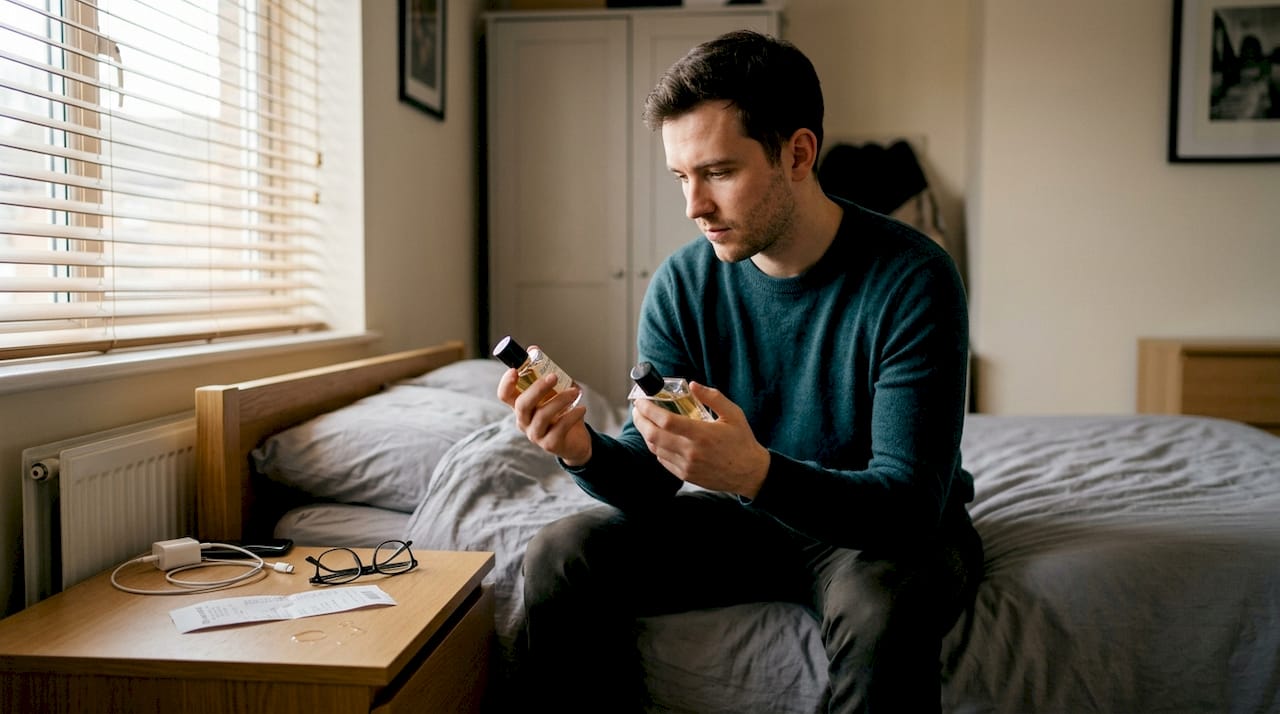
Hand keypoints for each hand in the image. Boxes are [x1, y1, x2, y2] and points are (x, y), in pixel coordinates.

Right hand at [497, 368, 592, 466]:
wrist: (576, 441)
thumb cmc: (562, 413)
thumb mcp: (553, 392)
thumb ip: (544, 373)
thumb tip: (533, 349)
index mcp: (521, 406)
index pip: (504, 395)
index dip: (506, 383)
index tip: (515, 370)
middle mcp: (524, 421)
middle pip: (522, 405)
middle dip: (537, 389)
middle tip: (554, 376)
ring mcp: (535, 435)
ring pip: (542, 416)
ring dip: (560, 400)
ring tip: (576, 391)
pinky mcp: (550, 444)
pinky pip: (559, 428)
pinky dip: (572, 416)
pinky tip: (582, 408)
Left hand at [631, 382, 769, 498]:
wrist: (749, 473)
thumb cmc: (742, 441)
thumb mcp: (733, 414)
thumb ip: (713, 397)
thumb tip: (692, 385)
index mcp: (702, 434)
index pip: (665, 421)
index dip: (648, 409)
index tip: (641, 401)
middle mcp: (691, 452)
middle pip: (653, 435)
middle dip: (640, 420)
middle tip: (638, 409)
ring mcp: (686, 466)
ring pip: (655, 448)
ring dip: (646, 433)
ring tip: (645, 420)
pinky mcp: (686, 475)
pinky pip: (662, 459)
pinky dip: (656, 446)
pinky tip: (659, 436)